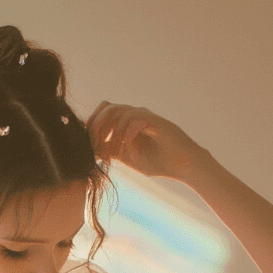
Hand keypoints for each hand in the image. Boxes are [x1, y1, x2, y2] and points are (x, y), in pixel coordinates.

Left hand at [86, 102, 206, 181]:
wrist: (183, 166)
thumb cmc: (158, 161)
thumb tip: (90, 150)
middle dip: (98, 126)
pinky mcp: (156, 121)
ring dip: (114, 133)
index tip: (89, 144)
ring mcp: (146, 116)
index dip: (93, 124)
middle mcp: (135, 114)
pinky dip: (128, 136)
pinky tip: (132, 153)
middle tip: (97, 145)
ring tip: (117, 152)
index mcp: (127, 121)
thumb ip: (111, 151)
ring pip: (120, 112)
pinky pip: (135, 120)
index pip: (104, 111)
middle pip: (108, 107)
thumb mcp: (127, 157)